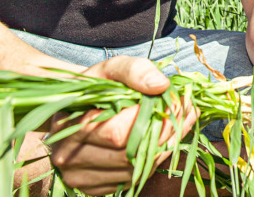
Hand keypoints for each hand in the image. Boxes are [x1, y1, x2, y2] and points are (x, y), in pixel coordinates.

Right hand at [46, 56, 197, 195]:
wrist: (74, 108)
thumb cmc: (94, 86)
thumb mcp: (110, 68)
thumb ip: (134, 70)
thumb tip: (160, 86)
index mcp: (69, 127)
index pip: (116, 133)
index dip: (150, 117)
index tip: (174, 99)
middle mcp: (69, 158)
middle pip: (129, 155)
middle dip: (164, 130)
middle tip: (185, 108)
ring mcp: (80, 177)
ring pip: (135, 169)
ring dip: (166, 144)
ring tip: (183, 118)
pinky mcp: (94, 188)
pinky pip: (134, 178)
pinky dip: (157, 157)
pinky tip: (169, 135)